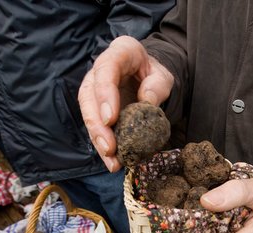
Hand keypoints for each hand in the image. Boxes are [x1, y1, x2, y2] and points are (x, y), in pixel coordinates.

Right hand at [78, 36, 173, 171]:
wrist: (147, 76)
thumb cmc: (154, 73)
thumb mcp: (163, 75)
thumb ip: (158, 86)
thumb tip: (147, 102)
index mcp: (119, 53)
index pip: (105, 70)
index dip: (104, 95)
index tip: (110, 119)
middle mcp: (100, 71)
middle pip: (89, 96)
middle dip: (97, 125)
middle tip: (109, 147)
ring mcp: (94, 89)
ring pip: (88, 114)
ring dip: (98, 140)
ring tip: (112, 160)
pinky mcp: (96, 108)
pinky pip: (96, 127)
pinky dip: (103, 145)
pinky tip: (112, 161)